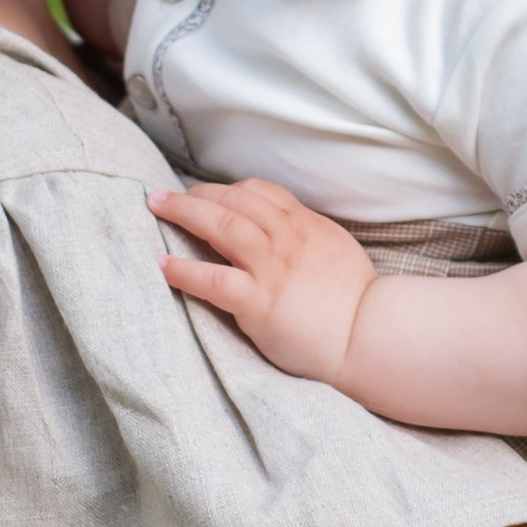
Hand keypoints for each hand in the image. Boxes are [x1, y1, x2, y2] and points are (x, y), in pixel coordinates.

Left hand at [148, 178, 376, 385]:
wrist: (370, 338)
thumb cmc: (356, 303)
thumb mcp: (336, 251)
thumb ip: (308, 236)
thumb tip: (287, 232)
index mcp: (306, 225)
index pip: (260, 192)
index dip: (227, 189)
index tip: (206, 195)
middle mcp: (287, 239)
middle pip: (233, 200)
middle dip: (195, 193)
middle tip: (164, 196)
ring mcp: (272, 268)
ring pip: (221, 225)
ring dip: (183, 212)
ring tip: (156, 208)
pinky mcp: (259, 301)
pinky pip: (213, 278)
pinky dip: (184, 269)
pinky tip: (162, 265)